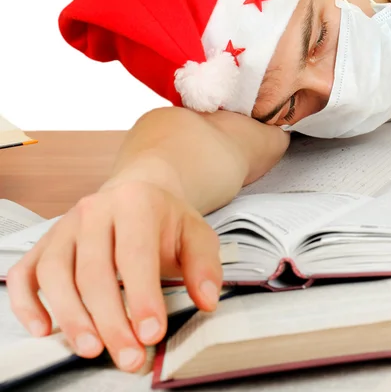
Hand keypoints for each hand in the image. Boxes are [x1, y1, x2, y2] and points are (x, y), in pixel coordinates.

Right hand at [6, 181, 222, 371]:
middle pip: (93, 269)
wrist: (138, 191)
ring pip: (55, 272)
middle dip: (110, 319)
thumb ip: (204, 265)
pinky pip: (26, 272)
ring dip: (70, 315)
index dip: (141, 296)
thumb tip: (207, 300)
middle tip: (128, 356)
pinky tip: (43, 329)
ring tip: (91, 349)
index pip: (134, 252)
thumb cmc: (165, 219)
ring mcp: (65, 225)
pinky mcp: (46, 242)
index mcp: (134, 201)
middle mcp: (94, 209)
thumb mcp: (196, 233)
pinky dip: (27, 302)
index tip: (151, 334)